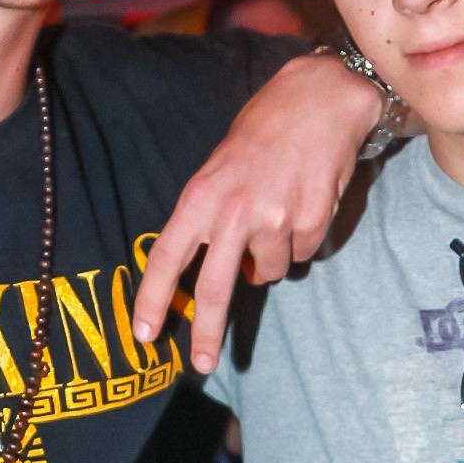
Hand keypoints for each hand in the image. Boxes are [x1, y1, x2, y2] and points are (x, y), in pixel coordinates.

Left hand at [132, 51, 381, 371]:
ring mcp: (275, 219)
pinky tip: (303, 202)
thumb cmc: (262, 131)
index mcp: (201, 196)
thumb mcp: (219, 168)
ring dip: (272, 257)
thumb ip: (212, 219)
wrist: (319, 99)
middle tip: (203, 363)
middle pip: (216, 287)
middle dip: (208, 332)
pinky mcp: (312, 221)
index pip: (168, 256)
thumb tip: (228, 273)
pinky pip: (303, 253)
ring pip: (270, 271)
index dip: (153, 298)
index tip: (144, 333)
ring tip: (278, 211)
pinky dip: (302, 239)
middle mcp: (235, 212)